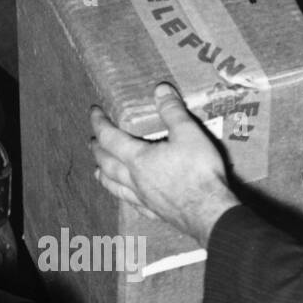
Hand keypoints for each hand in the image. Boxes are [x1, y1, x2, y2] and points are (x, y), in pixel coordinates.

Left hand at [90, 84, 237, 245]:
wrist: (209, 212)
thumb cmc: (199, 172)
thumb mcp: (189, 133)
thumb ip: (172, 111)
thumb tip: (160, 89)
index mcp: (138, 158)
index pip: (109, 137)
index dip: (98, 122)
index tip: (94, 111)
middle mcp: (134, 179)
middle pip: (106, 163)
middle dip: (97, 149)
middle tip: (92, 140)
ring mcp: (142, 198)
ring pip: (114, 186)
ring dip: (103, 176)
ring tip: (97, 170)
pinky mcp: (154, 212)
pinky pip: (131, 203)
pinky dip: (124, 196)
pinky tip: (127, 197)